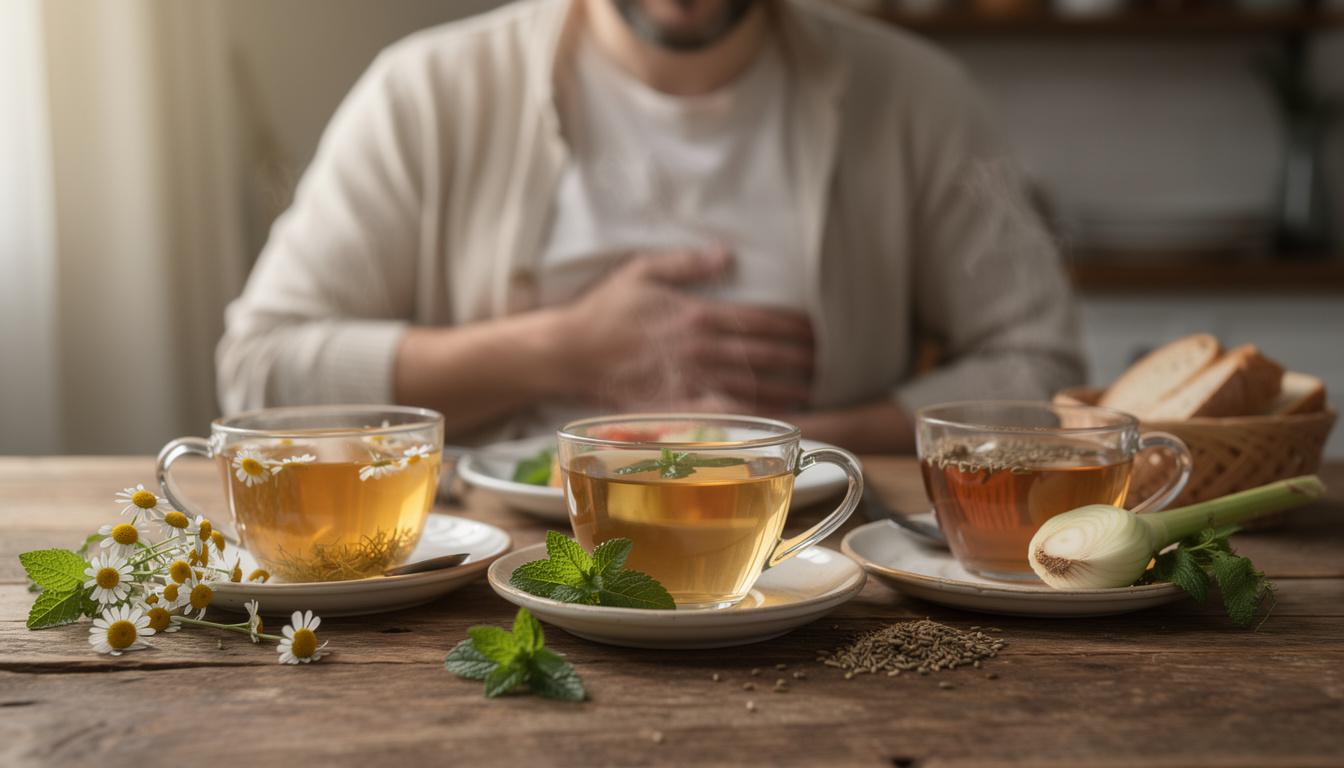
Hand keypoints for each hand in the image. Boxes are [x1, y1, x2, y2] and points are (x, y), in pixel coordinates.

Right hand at [555, 247, 814, 414]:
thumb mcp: (641, 271)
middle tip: (827, 362)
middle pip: (762, 355)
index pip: (758, 320)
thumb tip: (726, 252)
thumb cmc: (604, 310)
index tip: (817, 330)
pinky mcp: (674, 403)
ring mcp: (688, 379)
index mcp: (696, 315)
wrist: (570, 352)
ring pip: (748, 384)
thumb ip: (687, 263)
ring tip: (812, 390)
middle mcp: (698, 349)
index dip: (793, 326)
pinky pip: (719, 411)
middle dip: (798, 359)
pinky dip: (748, 414)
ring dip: (783, 388)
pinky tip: (770, 419)